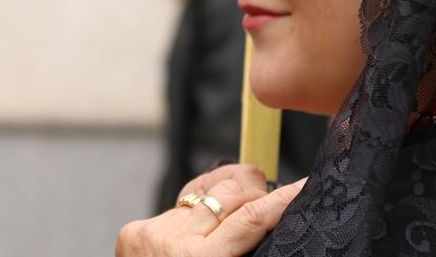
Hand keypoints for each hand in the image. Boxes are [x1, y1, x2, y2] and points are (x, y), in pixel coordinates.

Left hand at [116, 166, 304, 256]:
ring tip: (221, 228)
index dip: (280, 199)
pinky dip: (189, 221)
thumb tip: (269, 222)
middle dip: (252, 191)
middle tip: (263, 202)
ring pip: (202, 196)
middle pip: (230, 192)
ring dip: (218, 207)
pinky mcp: (134, 230)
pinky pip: (174, 210)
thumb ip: (247, 252)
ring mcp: (153, 233)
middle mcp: (176, 244)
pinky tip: (189, 240)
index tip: (302, 186)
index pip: (251, 218)